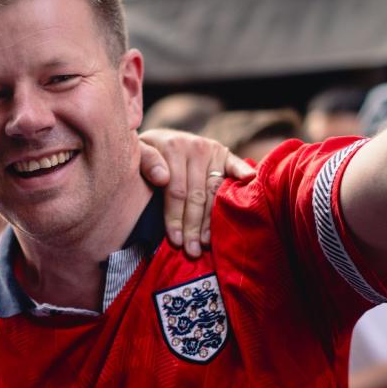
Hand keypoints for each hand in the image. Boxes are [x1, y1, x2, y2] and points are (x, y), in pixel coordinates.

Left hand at [139, 129, 255, 257]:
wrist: (159, 136)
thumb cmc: (145, 152)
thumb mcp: (137, 153)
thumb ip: (146, 162)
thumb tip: (162, 178)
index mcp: (173, 148)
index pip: (176, 191)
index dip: (176, 218)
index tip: (175, 241)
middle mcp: (196, 147)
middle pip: (197, 195)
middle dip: (193, 226)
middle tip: (192, 251)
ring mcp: (212, 150)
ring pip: (214, 191)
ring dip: (213, 219)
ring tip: (207, 242)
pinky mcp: (224, 153)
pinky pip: (236, 165)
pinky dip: (243, 173)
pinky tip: (249, 182)